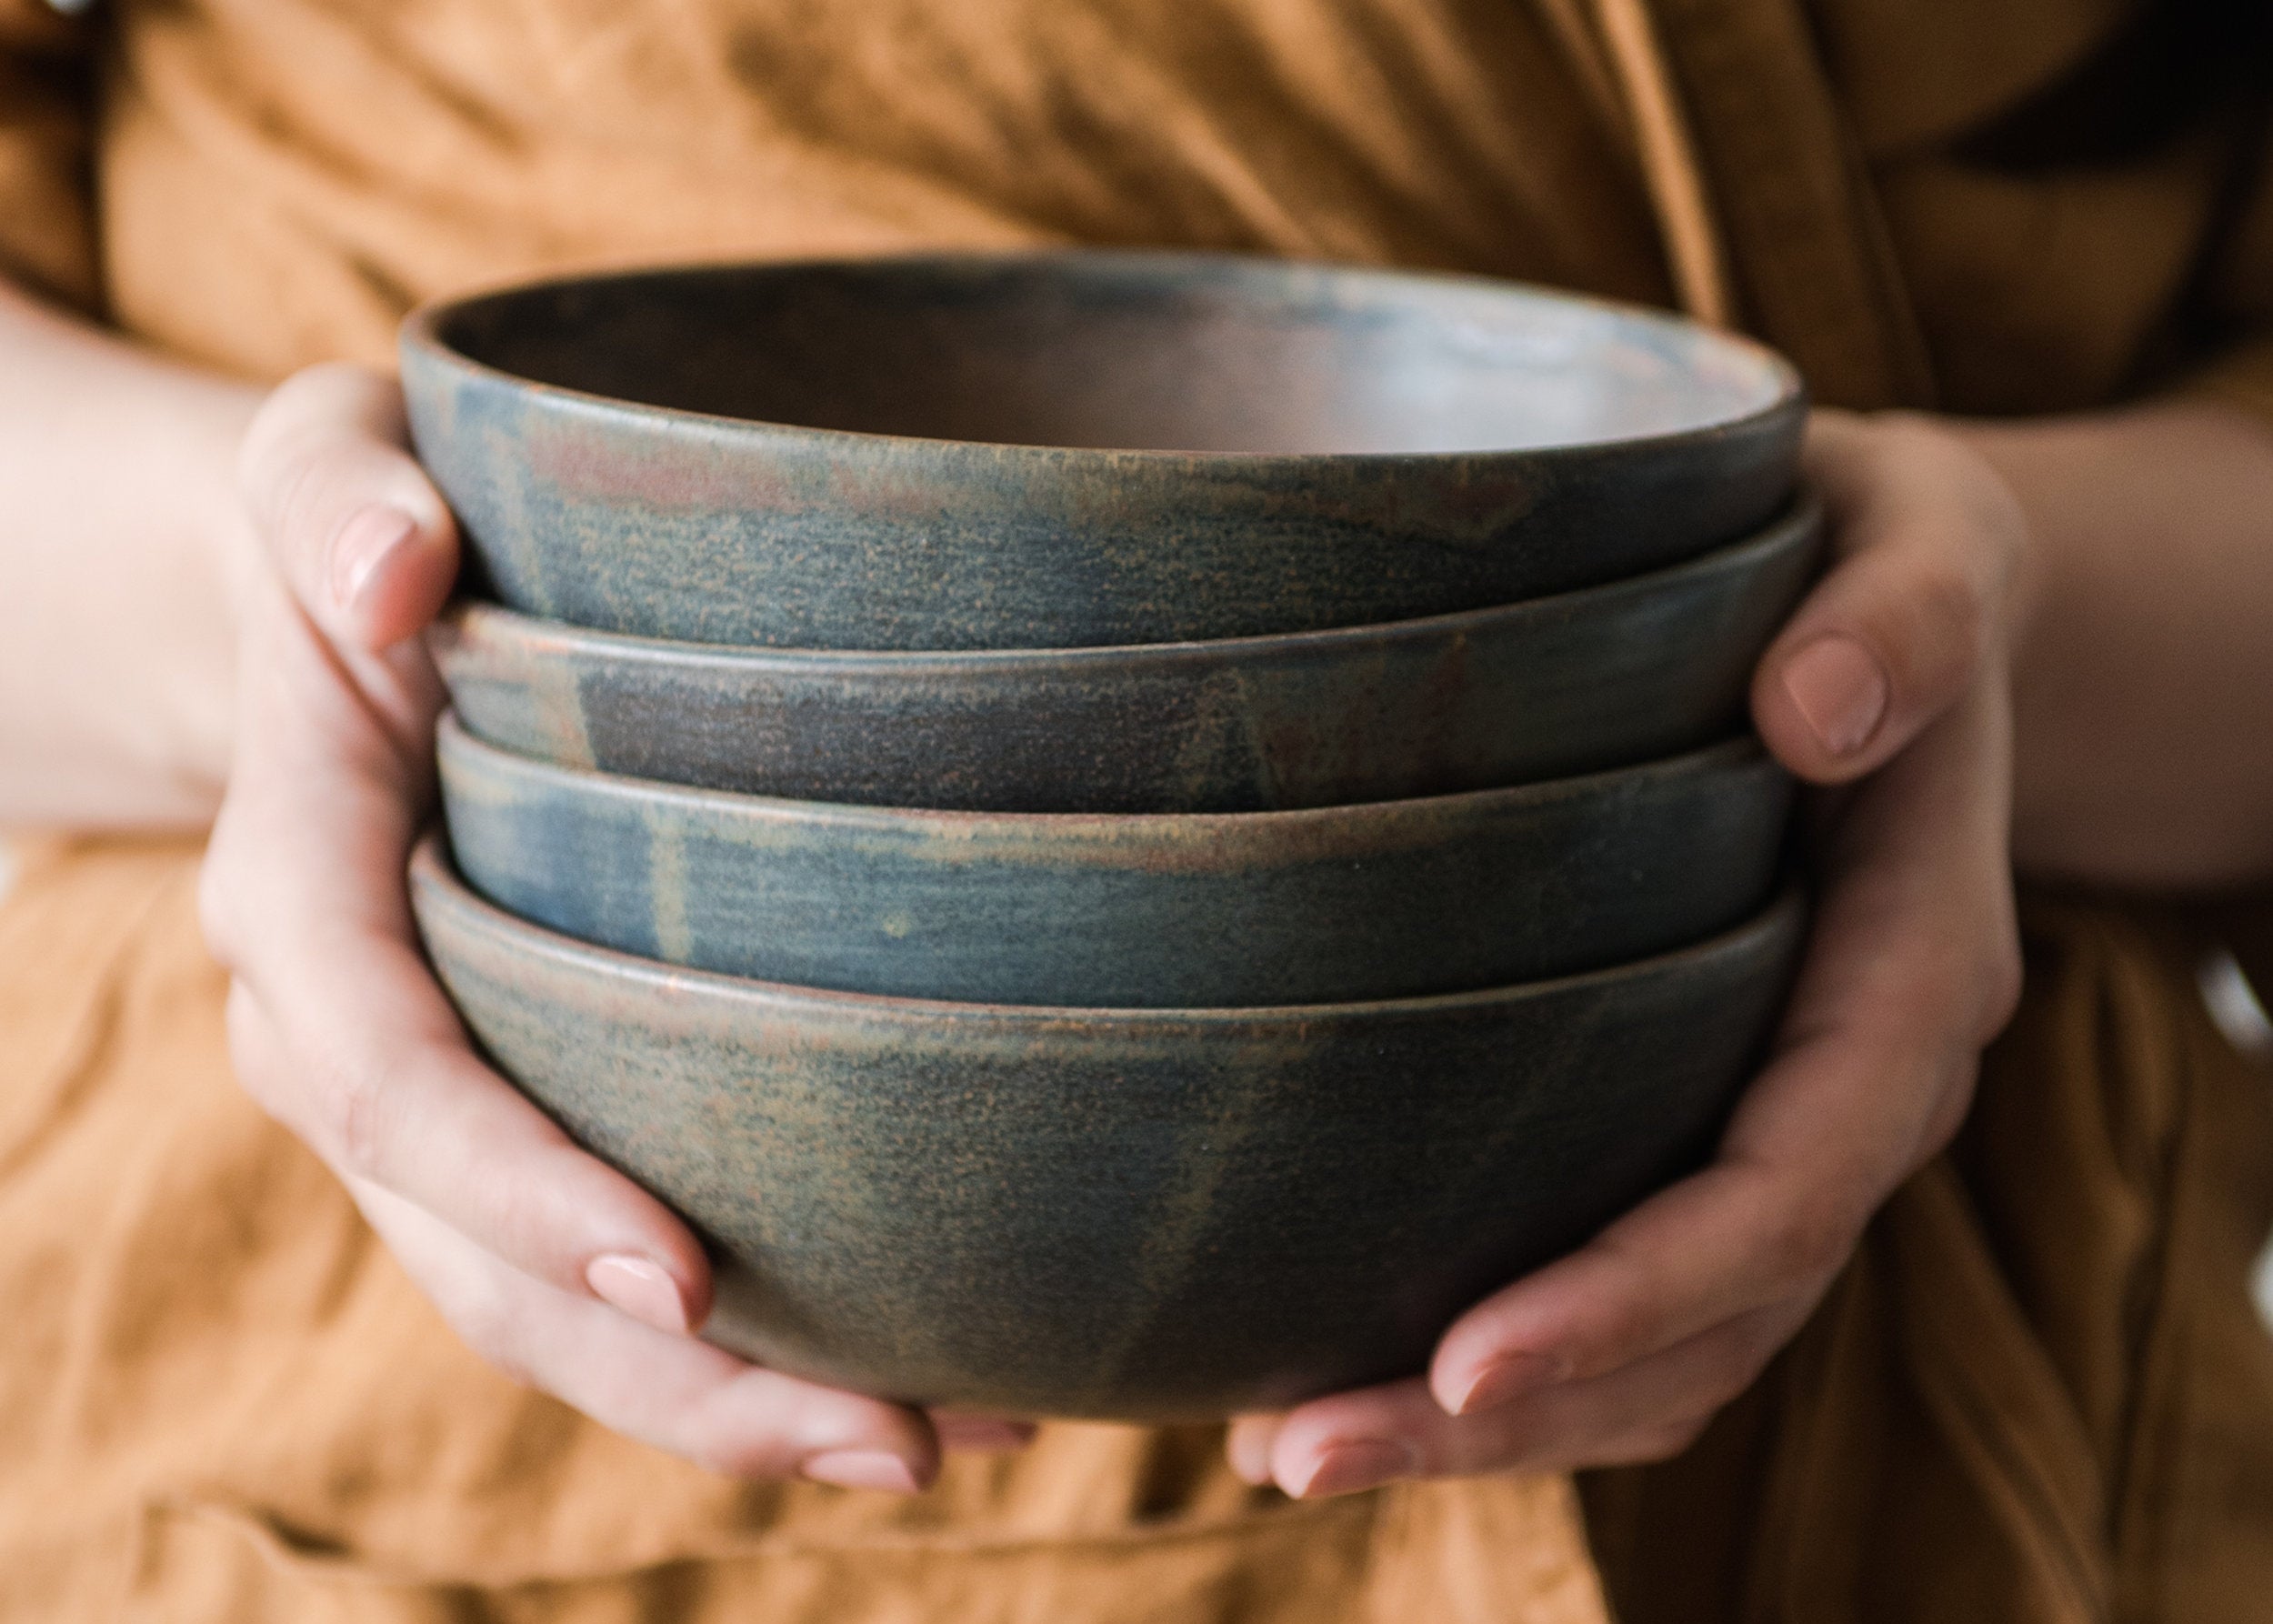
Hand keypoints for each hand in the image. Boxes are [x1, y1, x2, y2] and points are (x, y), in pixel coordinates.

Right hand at [199, 364, 1024, 1489]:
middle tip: (890, 1436)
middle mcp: (349, 1039)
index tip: (675, 1275)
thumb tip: (399, 575)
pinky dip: (740, 1340)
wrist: (357, 608)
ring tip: (939, 1441)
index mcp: (300, 898)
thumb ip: (331, 500)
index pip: (391, 1078)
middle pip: (482, 1262)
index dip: (515, 1191)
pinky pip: (600, 1264)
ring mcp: (434, 1103)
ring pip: (547, 1311)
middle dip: (671, 1376)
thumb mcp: (323, 457)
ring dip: (729, 1403)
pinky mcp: (519, 1117)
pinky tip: (912, 1369)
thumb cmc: (365, 524)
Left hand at [1226, 410, 2028, 1496]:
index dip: (1639, 1295)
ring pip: (1670, 1343)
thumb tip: (1815, 710)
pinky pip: (1628, 1279)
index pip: (1789, 1184)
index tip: (1464, 1363)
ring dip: (1497, 1425)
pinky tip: (1343, 1360)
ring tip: (1288, 1450)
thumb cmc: (1877, 562)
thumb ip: (1900, 613)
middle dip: (1524, 1411)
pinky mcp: (1700, 1108)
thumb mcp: (1919, 535)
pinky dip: (1509, 1355)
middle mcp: (1852, 1083)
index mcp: (1911, 973)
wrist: (1887, 607)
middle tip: (1299, 1454)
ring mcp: (1777, 1115)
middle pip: (1714, 1316)